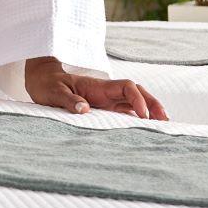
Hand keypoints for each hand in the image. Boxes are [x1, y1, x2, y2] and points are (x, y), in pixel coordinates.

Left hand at [25, 58, 167, 120]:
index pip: (126, 87)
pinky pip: (125, 109)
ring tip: (163, 125)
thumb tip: (84, 108)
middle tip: (166, 120)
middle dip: (153, 103)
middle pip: (137, 92)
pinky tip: (145, 128)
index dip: (137, 99)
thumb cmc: (47, 84)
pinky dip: (137, 116)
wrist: (41, 79)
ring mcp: (106, 98)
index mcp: (97, 86)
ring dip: (149, 110)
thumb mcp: (53, 92)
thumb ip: (68, 100)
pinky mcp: (103, 106)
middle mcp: (106, 91)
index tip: (143, 115)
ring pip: (134, 101)